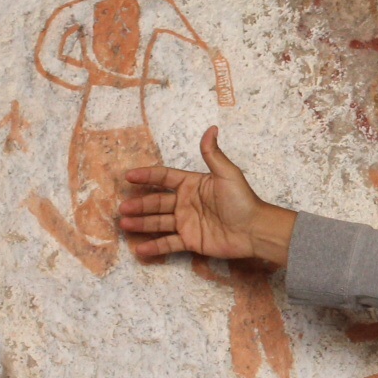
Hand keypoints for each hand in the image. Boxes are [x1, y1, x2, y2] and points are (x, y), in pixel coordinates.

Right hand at [118, 127, 296, 265]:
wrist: (255, 230)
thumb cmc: (242, 200)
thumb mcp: (228, 174)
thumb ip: (213, 154)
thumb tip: (211, 128)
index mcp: (192, 184)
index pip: (165, 178)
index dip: (147, 176)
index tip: (129, 176)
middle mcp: (186, 203)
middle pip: (157, 202)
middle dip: (139, 204)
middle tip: (122, 208)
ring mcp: (187, 223)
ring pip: (159, 222)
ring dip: (141, 224)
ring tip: (125, 225)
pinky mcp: (191, 241)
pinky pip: (169, 244)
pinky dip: (154, 247)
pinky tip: (140, 249)